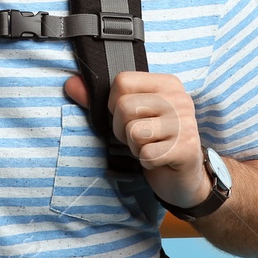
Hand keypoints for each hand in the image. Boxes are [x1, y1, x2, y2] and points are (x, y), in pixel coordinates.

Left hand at [62, 71, 209, 209]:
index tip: (128, 116)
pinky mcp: (187, 149)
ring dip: (135, 146)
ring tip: (149, 146)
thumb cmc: (153, 140)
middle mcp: (180, 99)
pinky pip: (146, 155)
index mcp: (167, 83)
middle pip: (125, 107)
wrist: (182, 175)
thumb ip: (98, 100)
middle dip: (122, 129)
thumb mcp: (128, 116)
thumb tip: (70, 84)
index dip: (114, 104)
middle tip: (139, 137)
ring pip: (134, 131)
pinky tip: (159, 159)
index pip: (122, 81)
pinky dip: (146, 162)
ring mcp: (186, 124)